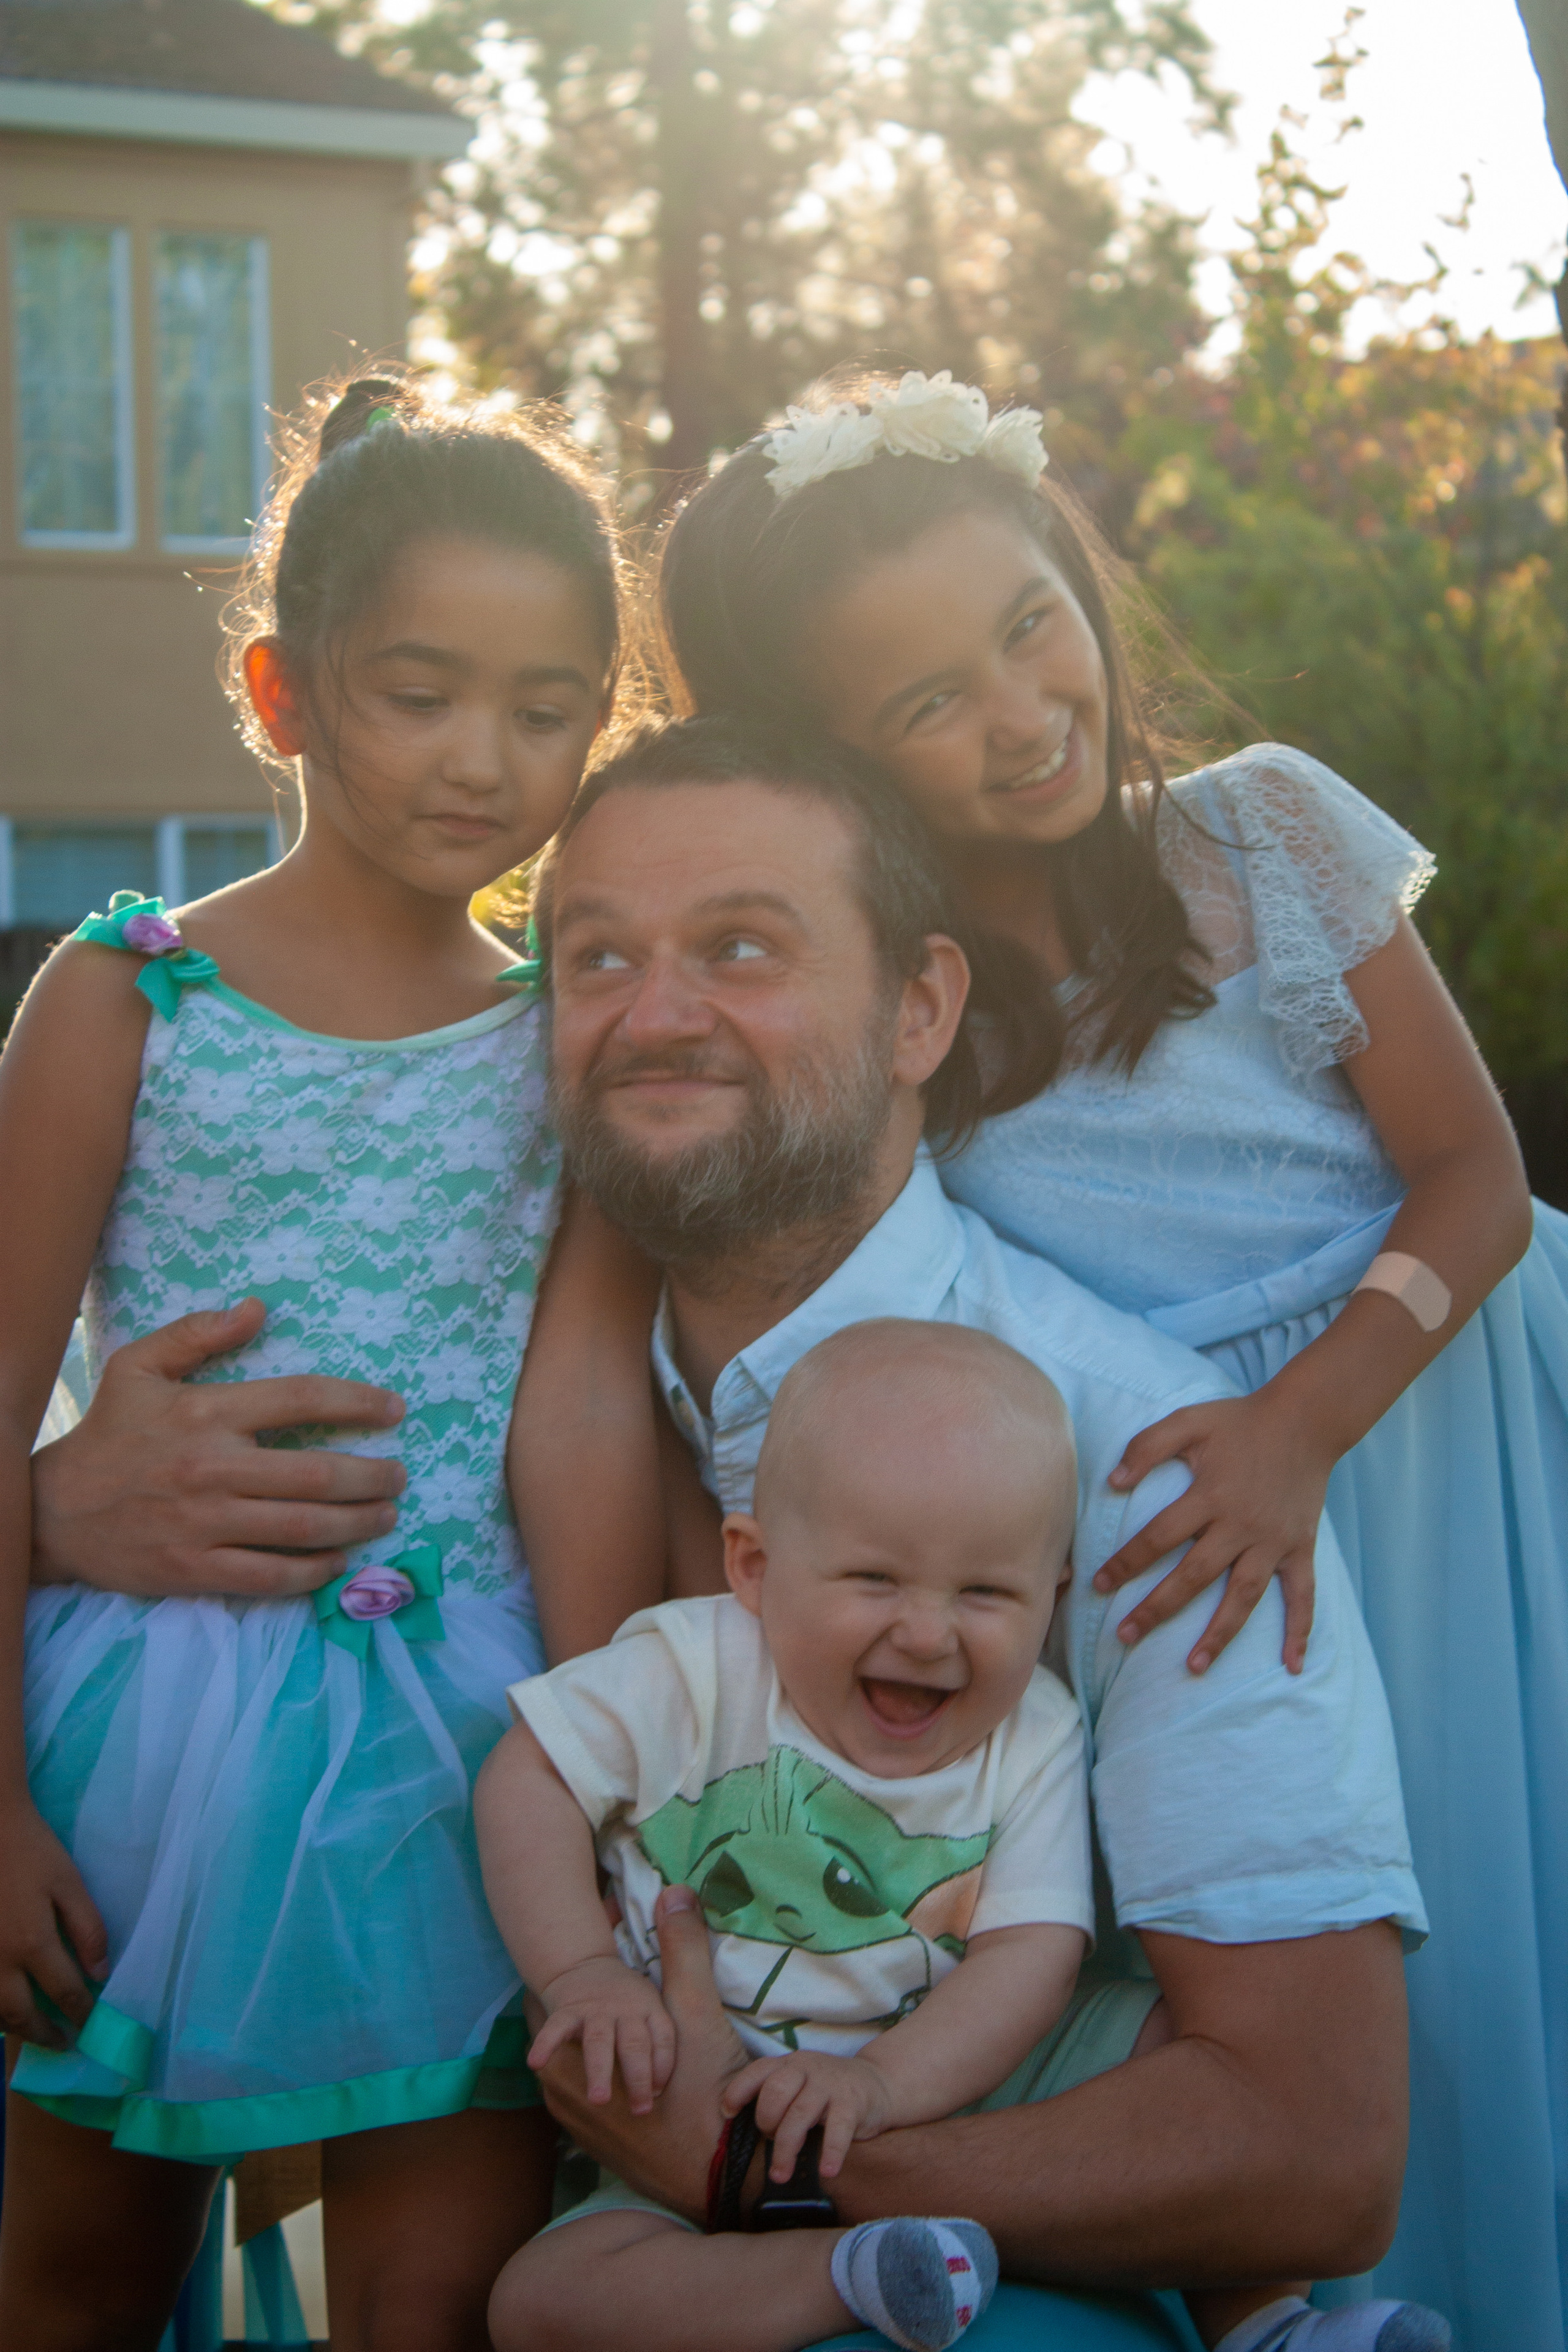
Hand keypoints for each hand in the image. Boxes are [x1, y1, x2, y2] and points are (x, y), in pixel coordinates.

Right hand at [0, 1791, 107, 2046]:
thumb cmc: (31, 1851)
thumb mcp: (69, 1882)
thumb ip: (88, 1929)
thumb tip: (100, 1974)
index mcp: (31, 1943)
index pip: (63, 1992)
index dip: (80, 2012)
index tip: (89, 2025)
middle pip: (20, 2014)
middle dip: (43, 2034)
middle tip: (61, 2043)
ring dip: (13, 2027)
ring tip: (32, 2031)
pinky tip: (3, 2006)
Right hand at [31, 1300, 406, 1598]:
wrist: (55, 1512)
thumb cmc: (108, 1435)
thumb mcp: (138, 1367)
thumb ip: (197, 1334)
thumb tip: (257, 1308)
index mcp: (208, 1412)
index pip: (302, 1398)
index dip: (358, 1402)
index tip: (394, 1409)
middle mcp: (214, 1468)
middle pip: (317, 1474)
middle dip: (372, 1476)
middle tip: (399, 1475)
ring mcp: (206, 1524)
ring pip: (303, 1528)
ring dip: (357, 1523)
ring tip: (386, 1515)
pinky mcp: (195, 1569)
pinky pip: (270, 1576)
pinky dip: (313, 1571)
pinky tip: (338, 1561)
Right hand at [528, 1954, 676, 2113]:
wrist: (584, 1965)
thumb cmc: (625, 2004)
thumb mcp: (649, 2010)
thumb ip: (655, 2046)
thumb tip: (659, 2093)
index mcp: (649, 2010)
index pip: (663, 2038)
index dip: (663, 2066)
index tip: (660, 2094)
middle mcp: (625, 2009)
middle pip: (634, 2044)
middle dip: (638, 2077)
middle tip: (641, 2111)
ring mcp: (595, 2010)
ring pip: (598, 2041)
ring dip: (599, 2070)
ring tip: (598, 2101)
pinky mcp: (567, 2010)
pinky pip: (556, 2028)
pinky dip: (546, 2044)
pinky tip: (536, 2065)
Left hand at [533, 1885, 751, 2221]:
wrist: (718, 2172)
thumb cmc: (703, 2091)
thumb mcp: (696, 2012)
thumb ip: (682, 1949)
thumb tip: (674, 1890)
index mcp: (572, 2056)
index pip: (542, 2005)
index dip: (564, 1976)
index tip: (584, 1957)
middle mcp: (561, 2093)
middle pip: (552, 2039)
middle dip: (571, 2012)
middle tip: (598, 1987)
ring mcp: (575, 2125)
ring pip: (564, 2073)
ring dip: (581, 2049)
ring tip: (610, 2026)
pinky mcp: (592, 2148)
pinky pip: (577, 2102)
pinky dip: (590, 2081)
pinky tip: (621, 2071)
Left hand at [724, 2048, 892, 2181]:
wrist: (877, 2083)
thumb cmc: (826, 2092)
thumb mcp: (799, 2085)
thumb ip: (775, 2098)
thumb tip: (740, 2132)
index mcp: (789, 2064)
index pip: (758, 2071)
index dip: (738, 2091)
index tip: (727, 2114)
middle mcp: (807, 2068)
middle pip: (775, 2091)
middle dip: (765, 2122)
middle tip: (769, 2142)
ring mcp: (830, 2084)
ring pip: (800, 2113)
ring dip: (786, 2148)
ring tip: (780, 2175)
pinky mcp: (852, 2102)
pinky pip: (839, 2128)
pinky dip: (831, 2151)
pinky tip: (827, 2171)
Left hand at [1098, 1392, 1328, 1673]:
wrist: (1305, 1420)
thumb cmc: (1239, 1422)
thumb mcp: (1189, 1422)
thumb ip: (1147, 1447)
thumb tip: (1112, 1483)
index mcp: (1210, 1496)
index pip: (1158, 1537)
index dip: (1126, 1563)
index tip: (1098, 1585)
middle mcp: (1240, 1526)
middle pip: (1194, 1576)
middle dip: (1157, 1609)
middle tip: (1125, 1636)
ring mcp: (1273, 1542)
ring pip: (1243, 1597)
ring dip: (1219, 1633)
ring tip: (1194, 1665)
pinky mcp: (1299, 1548)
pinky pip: (1303, 1596)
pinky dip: (1300, 1631)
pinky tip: (1293, 1666)